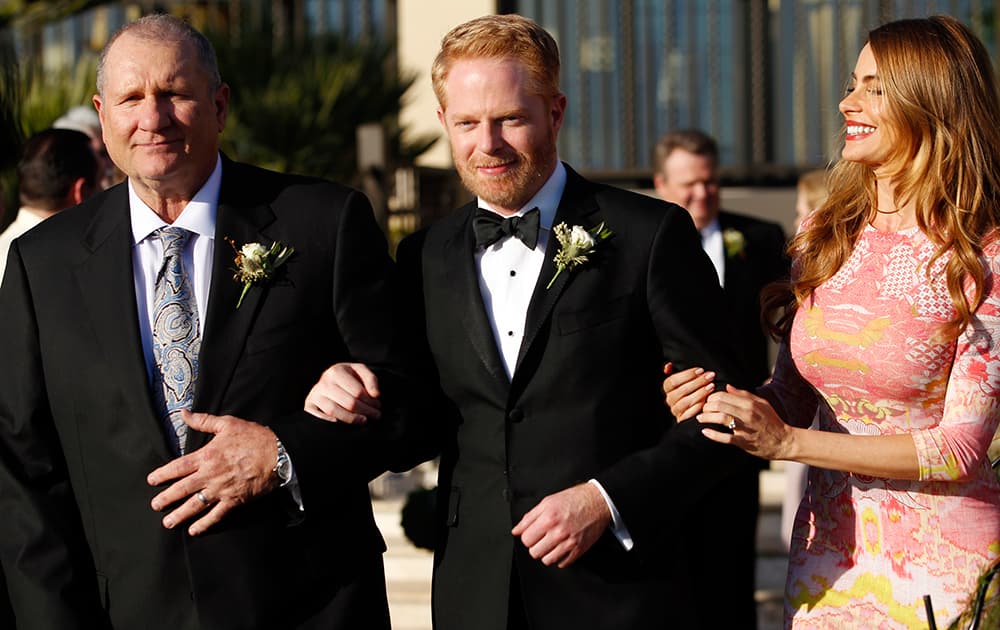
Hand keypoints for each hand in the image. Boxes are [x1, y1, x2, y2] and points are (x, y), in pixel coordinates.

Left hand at [147, 410, 278, 535]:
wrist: (278, 454)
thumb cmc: (253, 437)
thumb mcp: (227, 424)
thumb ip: (203, 421)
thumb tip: (184, 413)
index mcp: (206, 456)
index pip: (178, 467)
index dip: (163, 474)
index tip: (152, 480)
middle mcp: (210, 475)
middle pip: (182, 489)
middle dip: (166, 498)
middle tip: (155, 505)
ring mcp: (221, 490)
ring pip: (195, 505)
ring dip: (180, 515)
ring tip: (168, 522)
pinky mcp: (234, 500)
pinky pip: (216, 515)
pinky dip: (205, 524)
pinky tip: (194, 530)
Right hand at [305, 362, 380, 423]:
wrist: (328, 380)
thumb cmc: (347, 377)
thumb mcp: (360, 371)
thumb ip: (370, 379)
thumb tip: (375, 395)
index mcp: (336, 371)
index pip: (357, 392)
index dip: (371, 402)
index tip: (378, 406)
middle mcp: (324, 383)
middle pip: (348, 403)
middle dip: (366, 411)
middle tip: (376, 416)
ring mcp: (314, 395)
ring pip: (335, 412)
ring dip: (352, 419)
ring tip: (364, 421)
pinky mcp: (308, 406)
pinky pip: (320, 418)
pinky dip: (330, 423)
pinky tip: (342, 425)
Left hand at [511, 483, 609, 568]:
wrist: (597, 501)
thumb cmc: (573, 499)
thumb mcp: (547, 502)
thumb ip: (529, 518)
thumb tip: (516, 530)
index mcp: (548, 519)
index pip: (526, 539)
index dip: (527, 537)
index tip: (533, 534)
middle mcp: (558, 532)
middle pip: (534, 552)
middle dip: (536, 546)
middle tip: (542, 538)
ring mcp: (569, 543)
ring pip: (547, 561)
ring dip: (547, 553)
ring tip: (552, 543)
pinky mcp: (579, 550)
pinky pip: (562, 564)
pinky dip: (560, 558)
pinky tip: (562, 547)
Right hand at [662, 362, 714, 420]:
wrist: (696, 409)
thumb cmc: (692, 390)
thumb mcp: (685, 379)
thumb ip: (677, 371)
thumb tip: (668, 365)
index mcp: (668, 388)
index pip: (673, 380)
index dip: (687, 375)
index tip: (701, 370)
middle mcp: (670, 399)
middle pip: (681, 390)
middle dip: (697, 382)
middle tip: (710, 377)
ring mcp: (676, 410)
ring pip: (685, 402)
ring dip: (700, 393)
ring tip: (711, 387)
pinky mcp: (682, 419)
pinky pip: (689, 414)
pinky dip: (698, 407)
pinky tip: (707, 401)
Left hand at [698, 384, 791, 459]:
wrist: (785, 441)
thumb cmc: (772, 421)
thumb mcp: (761, 404)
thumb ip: (744, 394)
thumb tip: (728, 386)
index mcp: (750, 403)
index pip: (724, 395)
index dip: (712, 397)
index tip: (708, 401)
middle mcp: (747, 414)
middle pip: (719, 404)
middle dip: (706, 406)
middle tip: (702, 409)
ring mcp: (745, 428)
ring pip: (720, 418)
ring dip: (706, 417)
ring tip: (699, 418)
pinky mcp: (744, 442)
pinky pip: (725, 438)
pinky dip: (713, 434)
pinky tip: (705, 431)